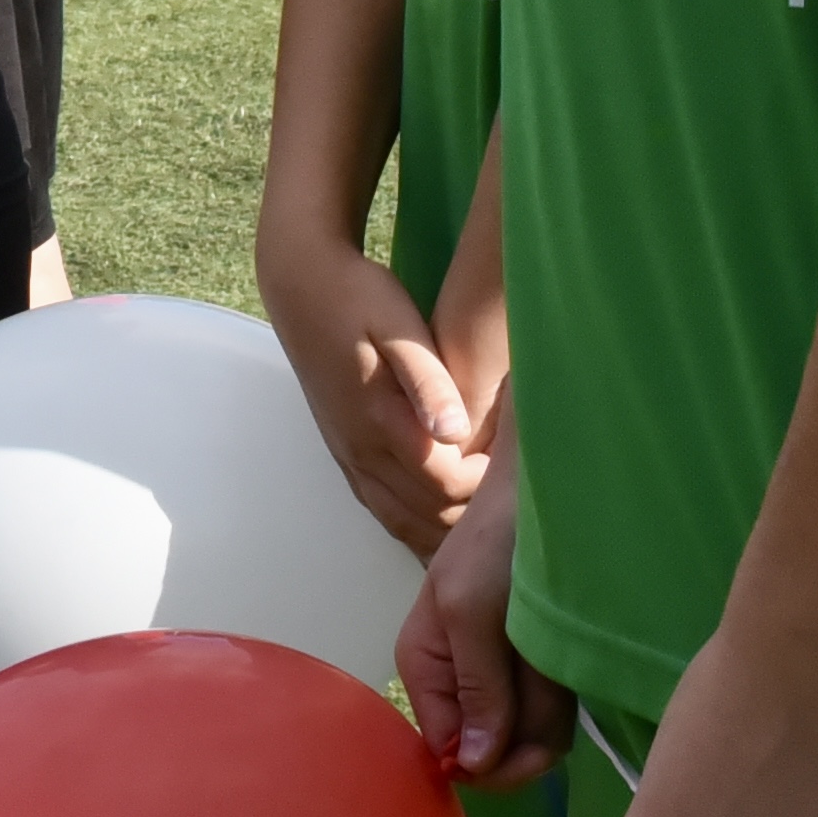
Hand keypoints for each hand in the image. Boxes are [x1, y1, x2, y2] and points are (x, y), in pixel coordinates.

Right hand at [262, 236, 492, 556]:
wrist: (301, 285)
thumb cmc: (358, 297)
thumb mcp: (400, 327)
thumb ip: (429, 382)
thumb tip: (457, 432)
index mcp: (379, 421)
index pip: (445, 483)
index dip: (485, 485)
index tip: (515, 465)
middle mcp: (361, 450)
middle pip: (426, 514)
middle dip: (471, 517)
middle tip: (512, 501)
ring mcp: (349, 456)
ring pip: (401, 521)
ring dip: (443, 531)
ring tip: (486, 525)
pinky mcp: (345, 453)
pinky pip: (382, 509)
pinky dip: (415, 526)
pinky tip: (443, 526)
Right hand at [397, 460, 566, 792]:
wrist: (549, 498)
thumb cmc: (495, 545)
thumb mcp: (473, 612)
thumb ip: (477, 689)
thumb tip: (470, 767)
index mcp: (426, 670)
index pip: (447, 752)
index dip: (487, 762)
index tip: (526, 745)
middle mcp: (460, 684)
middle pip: (492, 752)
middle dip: (527, 736)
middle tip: (552, 695)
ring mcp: (502, 680)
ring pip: (528, 737)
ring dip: (551, 714)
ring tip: (560, 667)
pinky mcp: (539, 674)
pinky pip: (552, 716)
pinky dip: (565, 702)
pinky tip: (570, 670)